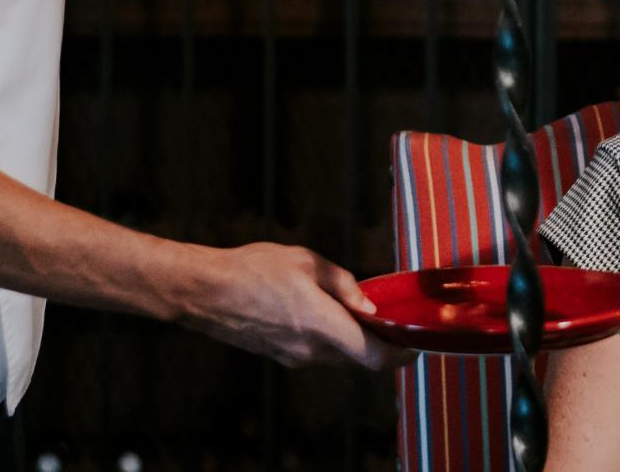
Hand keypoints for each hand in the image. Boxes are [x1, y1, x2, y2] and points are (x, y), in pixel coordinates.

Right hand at [183, 242, 407, 370]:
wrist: (205, 292)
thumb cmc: (254, 269)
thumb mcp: (306, 261)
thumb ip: (343, 284)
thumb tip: (370, 306)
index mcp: (322, 325)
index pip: (374, 357)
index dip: (400, 356)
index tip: (415, 345)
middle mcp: (311, 349)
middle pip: (359, 358)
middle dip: (380, 343)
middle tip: (391, 320)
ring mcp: (293, 356)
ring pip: (337, 355)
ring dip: (353, 339)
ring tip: (355, 309)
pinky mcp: (279, 355)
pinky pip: (316, 352)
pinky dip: (330, 338)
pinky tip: (323, 311)